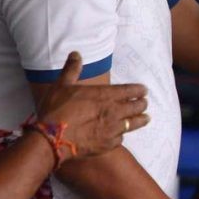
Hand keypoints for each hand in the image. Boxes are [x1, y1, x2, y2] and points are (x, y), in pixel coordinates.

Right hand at [35, 52, 149, 159]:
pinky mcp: (107, 144)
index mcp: (105, 95)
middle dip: (142, 104)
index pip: (130, 90)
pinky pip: (120, 139)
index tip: (144, 90)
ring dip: (141, 120)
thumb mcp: (62, 85)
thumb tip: (76, 53)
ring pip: (134, 124)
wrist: (52, 139)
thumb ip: (72, 69)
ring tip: (146, 118)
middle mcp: (114, 111)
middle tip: (145, 103)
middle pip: (136, 107)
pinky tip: (121, 135)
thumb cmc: (56, 110)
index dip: (139, 90)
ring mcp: (112, 129)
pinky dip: (121, 135)